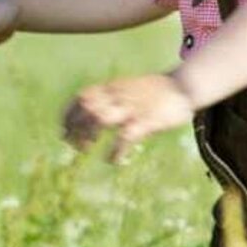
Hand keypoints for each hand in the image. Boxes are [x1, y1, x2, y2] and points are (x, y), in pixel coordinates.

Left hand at [62, 73, 194, 161]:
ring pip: (100, 118)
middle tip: (71, 144)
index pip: (82, 97)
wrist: (183, 86)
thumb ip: (112, 99)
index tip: (63, 129)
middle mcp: (118, 95)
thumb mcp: (129, 89)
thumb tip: (93, 117)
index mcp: (112, 88)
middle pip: (86, 108)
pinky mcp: (147, 119)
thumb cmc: (154, 92)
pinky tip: (112, 160)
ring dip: (88, 134)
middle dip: (74, 126)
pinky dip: (116, 150)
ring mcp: (132, 106)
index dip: (68, 114)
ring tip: (86, 148)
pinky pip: (126, 135)